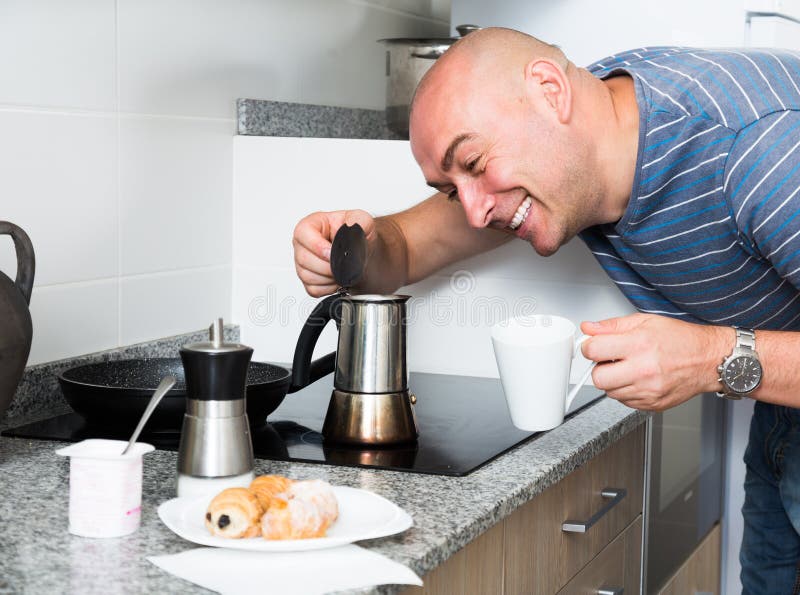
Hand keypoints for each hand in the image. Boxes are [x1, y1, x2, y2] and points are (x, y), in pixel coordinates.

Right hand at [292, 209, 375, 296]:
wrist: (363, 251)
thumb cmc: (357, 234)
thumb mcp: (362, 219)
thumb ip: (358, 221)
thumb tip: (351, 231)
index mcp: (311, 225)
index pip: (303, 234)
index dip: (318, 246)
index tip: (332, 253)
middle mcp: (303, 244)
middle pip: (304, 258)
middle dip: (327, 266)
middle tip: (342, 265)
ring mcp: (303, 263)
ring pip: (307, 276)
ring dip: (329, 277)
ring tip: (342, 271)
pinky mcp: (308, 279)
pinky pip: (313, 289)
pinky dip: (328, 288)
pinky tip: (337, 279)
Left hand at [580, 313, 729, 411]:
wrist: (708, 360)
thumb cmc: (681, 339)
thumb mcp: (645, 321)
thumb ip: (612, 326)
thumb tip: (588, 328)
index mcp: (639, 345)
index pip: (593, 350)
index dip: (589, 346)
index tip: (593, 346)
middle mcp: (643, 370)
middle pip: (598, 378)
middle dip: (599, 368)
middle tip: (610, 360)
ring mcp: (648, 390)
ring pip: (609, 392)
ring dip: (613, 381)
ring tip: (629, 367)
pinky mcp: (652, 405)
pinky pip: (624, 401)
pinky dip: (626, 390)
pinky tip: (638, 378)